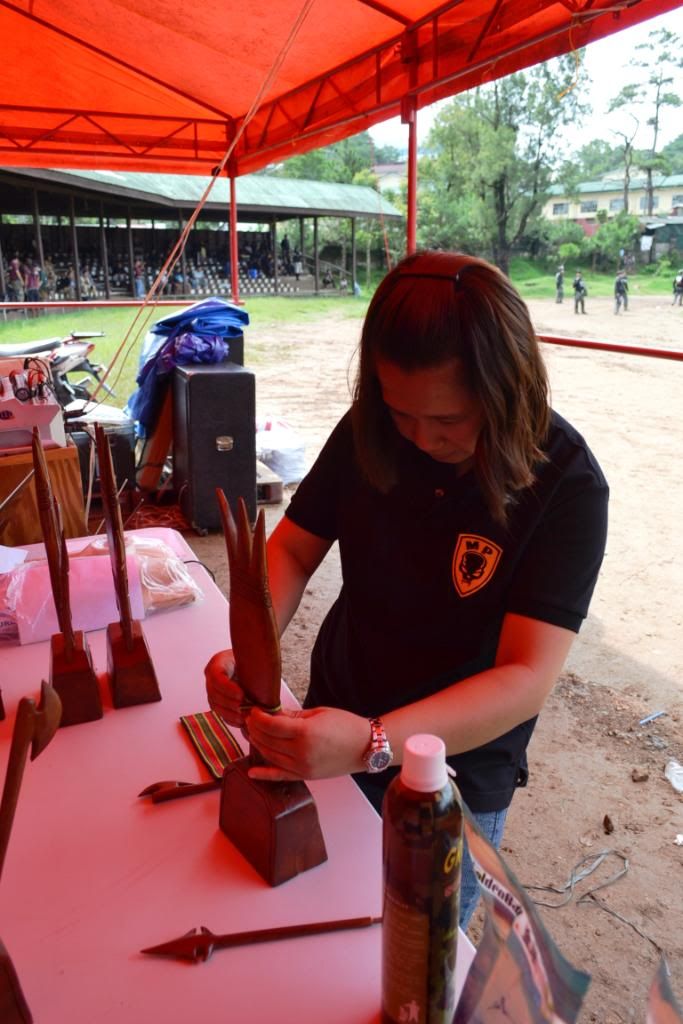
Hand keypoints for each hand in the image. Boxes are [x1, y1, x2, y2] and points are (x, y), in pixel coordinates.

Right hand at [205, 650, 248, 728]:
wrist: (251, 666)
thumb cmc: (253, 661)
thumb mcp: (252, 660)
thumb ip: (253, 667)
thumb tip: (259, 679)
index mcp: (219, 661)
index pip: (216, 676)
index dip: (227, 688)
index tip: (241, 695)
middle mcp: (211, 676)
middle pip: (214, 693)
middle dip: (229, 703)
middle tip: (244, 708)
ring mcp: (212, 690)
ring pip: (215, 705)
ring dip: (229, 713)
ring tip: (244, 716)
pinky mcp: (216, 701)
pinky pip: (219, 712)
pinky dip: (230, 719)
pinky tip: (241, 721)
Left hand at [245, 705, 368, 782]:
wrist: (366, 746)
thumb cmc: (346, 725)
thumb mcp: (318, 713)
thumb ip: (293, 716)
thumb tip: (272, 714)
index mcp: (305, 732)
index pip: (271, 725)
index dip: (258, 717)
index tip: (253, 710)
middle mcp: (302, 752)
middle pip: (267, 740)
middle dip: (255, 729)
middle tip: (250, 720)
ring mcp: (303, 767)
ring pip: (270, 756)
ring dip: (258, 744)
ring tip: (253, 734)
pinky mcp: (306, 776)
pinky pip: (280, 776)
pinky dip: (265, 775)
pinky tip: (252, 771)